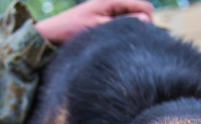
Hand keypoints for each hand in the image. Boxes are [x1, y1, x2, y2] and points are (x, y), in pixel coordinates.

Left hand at [35, 0, 153, 44]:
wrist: (51, 34)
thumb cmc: (72, 31)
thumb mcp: (99, 28)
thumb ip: (123, 23)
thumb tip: (145, 21)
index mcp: (112, 0)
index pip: (144, 7)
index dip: (149, 21)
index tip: (143, 38)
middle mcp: (112, 3)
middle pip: (141, 11)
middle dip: (143, 25)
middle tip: (134, 42)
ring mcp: (108, 10)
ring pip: (133, 18)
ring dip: (133, 29)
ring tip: (124, 43)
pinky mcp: (104, 18)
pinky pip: (123, 22)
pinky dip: (124, 30)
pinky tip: (117, 42)